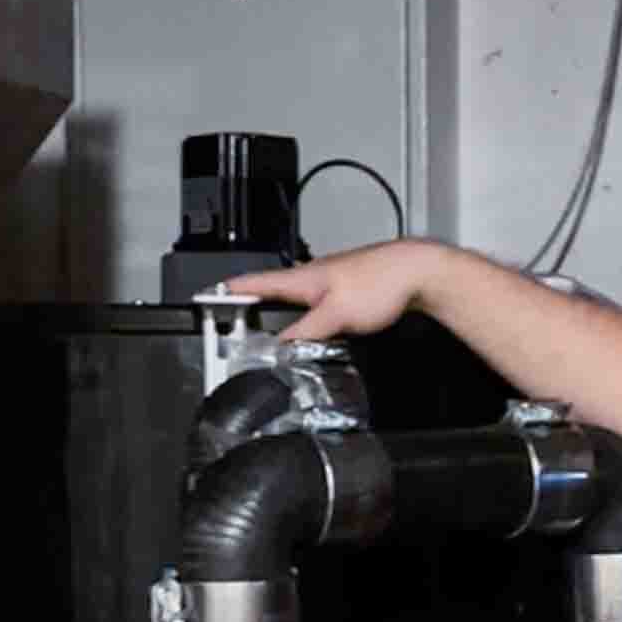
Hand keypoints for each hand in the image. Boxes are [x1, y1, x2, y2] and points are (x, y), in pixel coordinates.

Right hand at [228, 241, 436, 341]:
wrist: (417, 273)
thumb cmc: (382, 282)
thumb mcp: (335, 315)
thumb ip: (304, 333)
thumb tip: (279, 348)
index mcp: (302, 277)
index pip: (253, 283)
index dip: (226, 292)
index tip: (204, 298)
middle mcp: (312, 275)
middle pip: (269, 292)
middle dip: (247, 307)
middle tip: (228, 323)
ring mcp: (329, 282)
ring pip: (292, 299)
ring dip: (276, 314)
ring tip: (263, 332)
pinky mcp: (345, 290)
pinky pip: (313, 306)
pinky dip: (302, 319)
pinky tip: (307, 330)